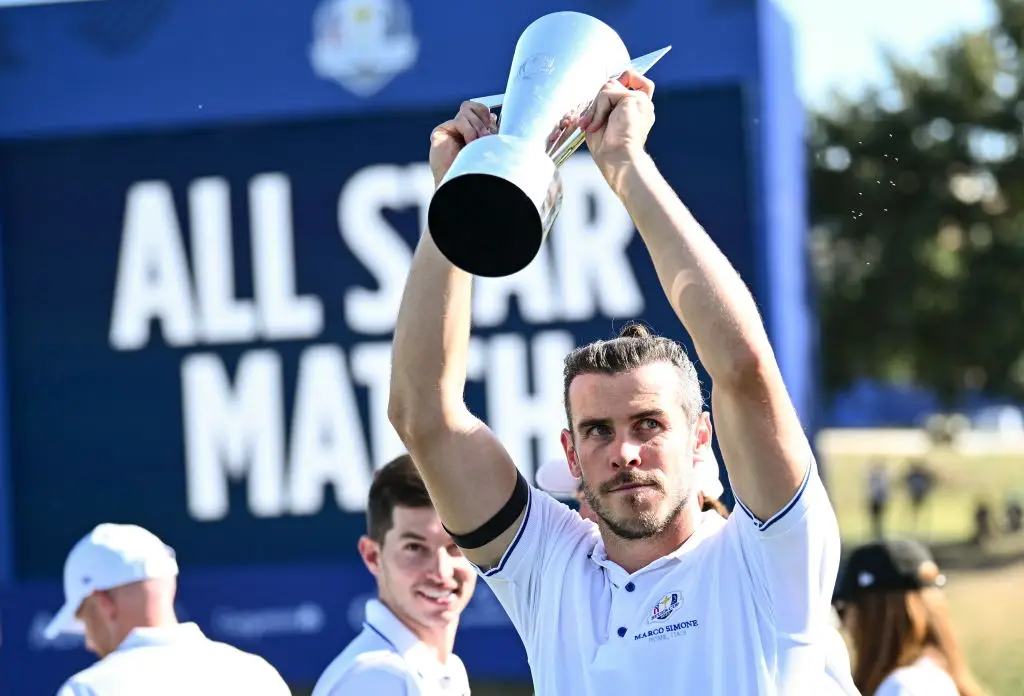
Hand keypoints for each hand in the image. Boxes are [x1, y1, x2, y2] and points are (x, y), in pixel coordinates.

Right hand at [429, 101, 496, 186]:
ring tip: (479, 142)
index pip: (481, 111)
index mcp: (474, 133)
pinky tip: (470, 144)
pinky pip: (459, 120)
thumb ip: (489, 130)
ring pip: (466, 111)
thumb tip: (492, 116)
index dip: (487, 115)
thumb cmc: (480, 171)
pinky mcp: (440, 132)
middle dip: (482, 119)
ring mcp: (450, 131)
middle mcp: (461, 131)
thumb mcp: (490, 145)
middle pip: (472, 106)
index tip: (494, 129)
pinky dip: (468, 131)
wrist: (466, 185)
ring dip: (477, 126)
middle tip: (487, 136)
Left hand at [579, 70, 655, 186]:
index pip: (631, 78)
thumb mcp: (602, 120)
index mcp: (636, 109)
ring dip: (596, 106)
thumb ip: (604, 102)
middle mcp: (642, 102)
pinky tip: (598, 125)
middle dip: (598, 101)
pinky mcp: (635, 99)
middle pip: (614, 82)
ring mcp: (641, 100)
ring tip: (594, 125)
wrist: (617, 160)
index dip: (616, 82)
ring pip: (609, 86)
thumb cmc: (607, 148)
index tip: (601, 102)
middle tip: (589, 121)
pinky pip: (607, 93)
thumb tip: (601, 89)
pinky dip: (598, 109)